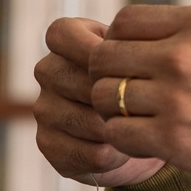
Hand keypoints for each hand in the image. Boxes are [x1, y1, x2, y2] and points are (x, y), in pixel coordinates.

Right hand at [33, 17, 165, 186]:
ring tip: (140, 128)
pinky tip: (126, 149)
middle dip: (118, 99)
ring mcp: (44, 108)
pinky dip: (115, 156)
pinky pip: (88, 153)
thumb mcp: (143, 56)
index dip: (93, 50)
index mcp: (65, 41)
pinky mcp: (48, 144)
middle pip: (79, 82)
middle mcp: (48, 71)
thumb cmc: (143, 81)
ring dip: (120, 129)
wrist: (140, 128)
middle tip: (146, 106)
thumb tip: (131, 72)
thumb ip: (136, 51)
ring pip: (87, 121)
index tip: (125, 65)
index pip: (62, 35)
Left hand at [89, 5, 190, 190]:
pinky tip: (148, 144)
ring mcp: (176, 97)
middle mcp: (183, 54)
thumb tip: (146, 44)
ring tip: (140, 121)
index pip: (124, 21)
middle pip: (105, 58)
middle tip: (129, 97)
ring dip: (115, 112)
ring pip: (105, 97)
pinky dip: (125, 142)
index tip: (132, 63)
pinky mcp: (175, 140)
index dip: (119, 43)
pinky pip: (118, 134)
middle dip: (109, 78)